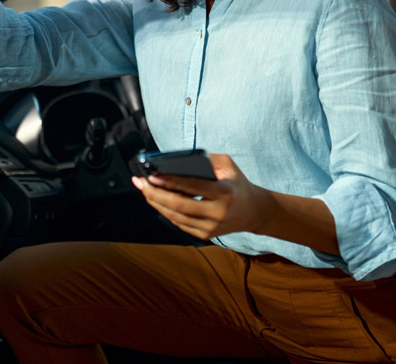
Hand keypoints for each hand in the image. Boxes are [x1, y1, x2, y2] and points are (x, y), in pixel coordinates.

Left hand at [131, 153, 270, 240]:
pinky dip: (165, 212)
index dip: (170, 182)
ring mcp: (211, 227)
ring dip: (156, 203)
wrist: (254, 212)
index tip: (152, 175)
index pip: (192, 187)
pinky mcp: (205, 235)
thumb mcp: (228, 165)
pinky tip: (156, 201)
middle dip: (155, 194)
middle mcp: (218, 213)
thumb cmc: (237, 184)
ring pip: (175, 217)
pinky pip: (179, 223)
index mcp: (225, 193)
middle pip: (179, 205)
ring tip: (144, 189)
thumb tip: (176, 161)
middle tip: (141, 182)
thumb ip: (206, 159)